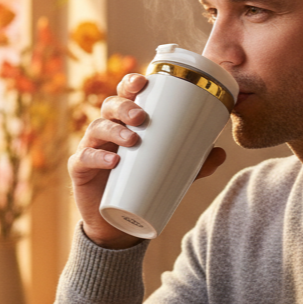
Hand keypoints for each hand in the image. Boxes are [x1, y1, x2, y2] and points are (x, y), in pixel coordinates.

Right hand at [69, 72, 226, 248]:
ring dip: (114, 129)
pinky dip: (97, 157)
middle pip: (110, 106)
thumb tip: (222, 153)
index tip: (144, 82)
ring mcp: (91, 147)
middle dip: (124, 106)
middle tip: (141, 117)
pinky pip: (84, 158)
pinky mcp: (80, 170)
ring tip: (132, 139)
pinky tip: (112, 161)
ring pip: (96, 127)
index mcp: (127, 122)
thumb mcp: (174, 173)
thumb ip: (196, 164)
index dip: (131, 83)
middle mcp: (107, 129)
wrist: (119, 222)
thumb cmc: (144, 185)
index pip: (126, 95)